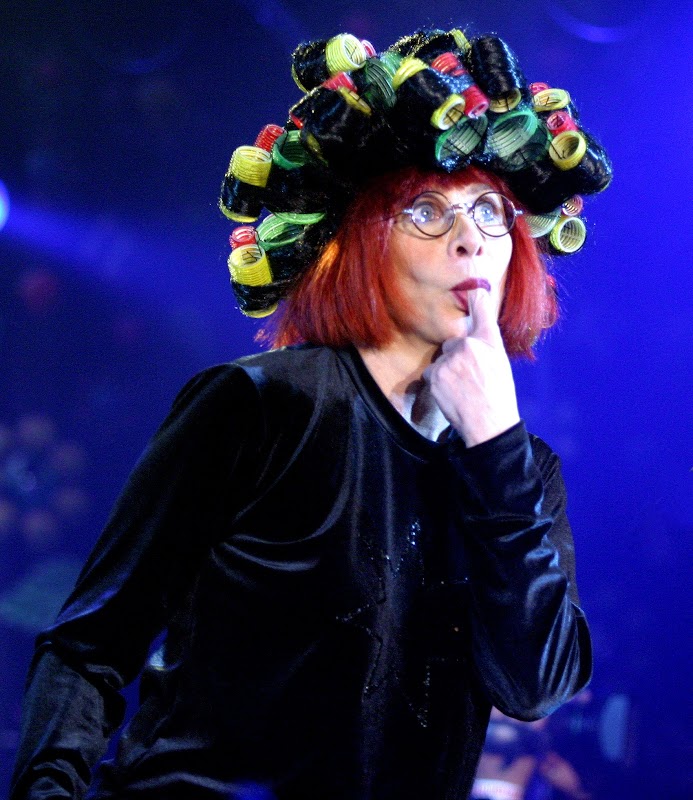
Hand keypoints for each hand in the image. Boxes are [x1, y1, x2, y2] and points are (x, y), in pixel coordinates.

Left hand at [423, 284, 519, 446]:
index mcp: (489, 341)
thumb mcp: (499, 364)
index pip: (482, 310)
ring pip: (441, 361)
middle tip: (472, 379)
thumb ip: (485, 346)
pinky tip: (453, 395)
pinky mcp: (437, 374)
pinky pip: (431, 374)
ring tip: (464, 390)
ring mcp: (451, 359)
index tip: (473, 284)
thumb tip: (470, 337)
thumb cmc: (498, 396)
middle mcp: (470, 345)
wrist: (490, 425)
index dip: (476, 295)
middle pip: (452, 344)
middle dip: (456, 359)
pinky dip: (438, 385)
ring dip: (447, 374)